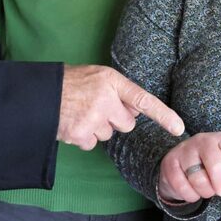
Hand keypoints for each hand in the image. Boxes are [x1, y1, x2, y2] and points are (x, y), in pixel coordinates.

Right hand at [57, 65, 184, 150]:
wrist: (41, 92)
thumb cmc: (72, 83)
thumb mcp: (99, 77)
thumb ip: (119, 91)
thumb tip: (137, 110)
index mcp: (112, 81)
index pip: (143, 100)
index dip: (163, 115)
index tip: (179, 128)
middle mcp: (106, 99)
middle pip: (127, 124)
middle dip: (115, 120)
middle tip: (96, 108)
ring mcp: (94, 118)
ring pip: (109, 134)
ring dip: (98, 128)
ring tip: (81, 113)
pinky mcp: (82, 134)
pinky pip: (93, 143)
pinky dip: (84, 137)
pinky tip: (74, 123)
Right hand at [158, 132, 220, 203]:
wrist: (179, 162)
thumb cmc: (208, 164)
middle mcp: (203, 140)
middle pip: (217, 169)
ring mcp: (185, 150)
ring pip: (199, 181)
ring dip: (205, 192)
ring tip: (206, 186)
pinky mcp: (170, 163)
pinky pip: (184, 188)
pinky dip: (191, 195)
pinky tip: (192, 188)